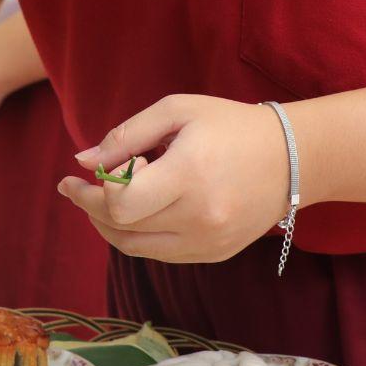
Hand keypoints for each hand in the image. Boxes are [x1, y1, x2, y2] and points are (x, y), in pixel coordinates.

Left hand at [58, 95, 289, 264]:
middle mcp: (200, 216)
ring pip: (134, 246)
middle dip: (88, 205)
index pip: (122, 202)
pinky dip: (134, 235)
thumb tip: (82, 160)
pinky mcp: (213, 254)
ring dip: (105, 224)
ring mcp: (208, 241)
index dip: (95, 189)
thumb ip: (127, 136)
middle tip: (73, 185)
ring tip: (94, 199)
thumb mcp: (176, 112)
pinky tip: (129, 212)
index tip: (86, 170)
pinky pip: (158, 252)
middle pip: (122, 226)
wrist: (292, 159)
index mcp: (190, 175)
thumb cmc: (229, 126)